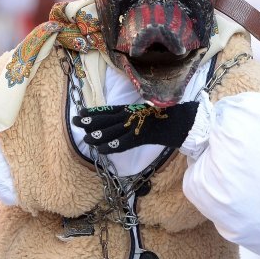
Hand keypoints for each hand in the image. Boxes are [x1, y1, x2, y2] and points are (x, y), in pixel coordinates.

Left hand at [73, 102, 198, 153]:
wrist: (184, 120)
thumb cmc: (168, 116)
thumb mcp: (147, 113)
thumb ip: (134, 116)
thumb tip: (121, 120)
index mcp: (132, 109)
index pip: (108, 110)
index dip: (93, 113)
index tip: (80, 113)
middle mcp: (132, 116)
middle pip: (106, 119)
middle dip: (90, 122)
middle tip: (74, 122)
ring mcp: (136, 125)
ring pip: (112, 131)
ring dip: (97, 135)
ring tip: (85, 138)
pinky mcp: (142, 135)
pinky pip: (123, 142)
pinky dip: (112, 146)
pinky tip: (102, 149)